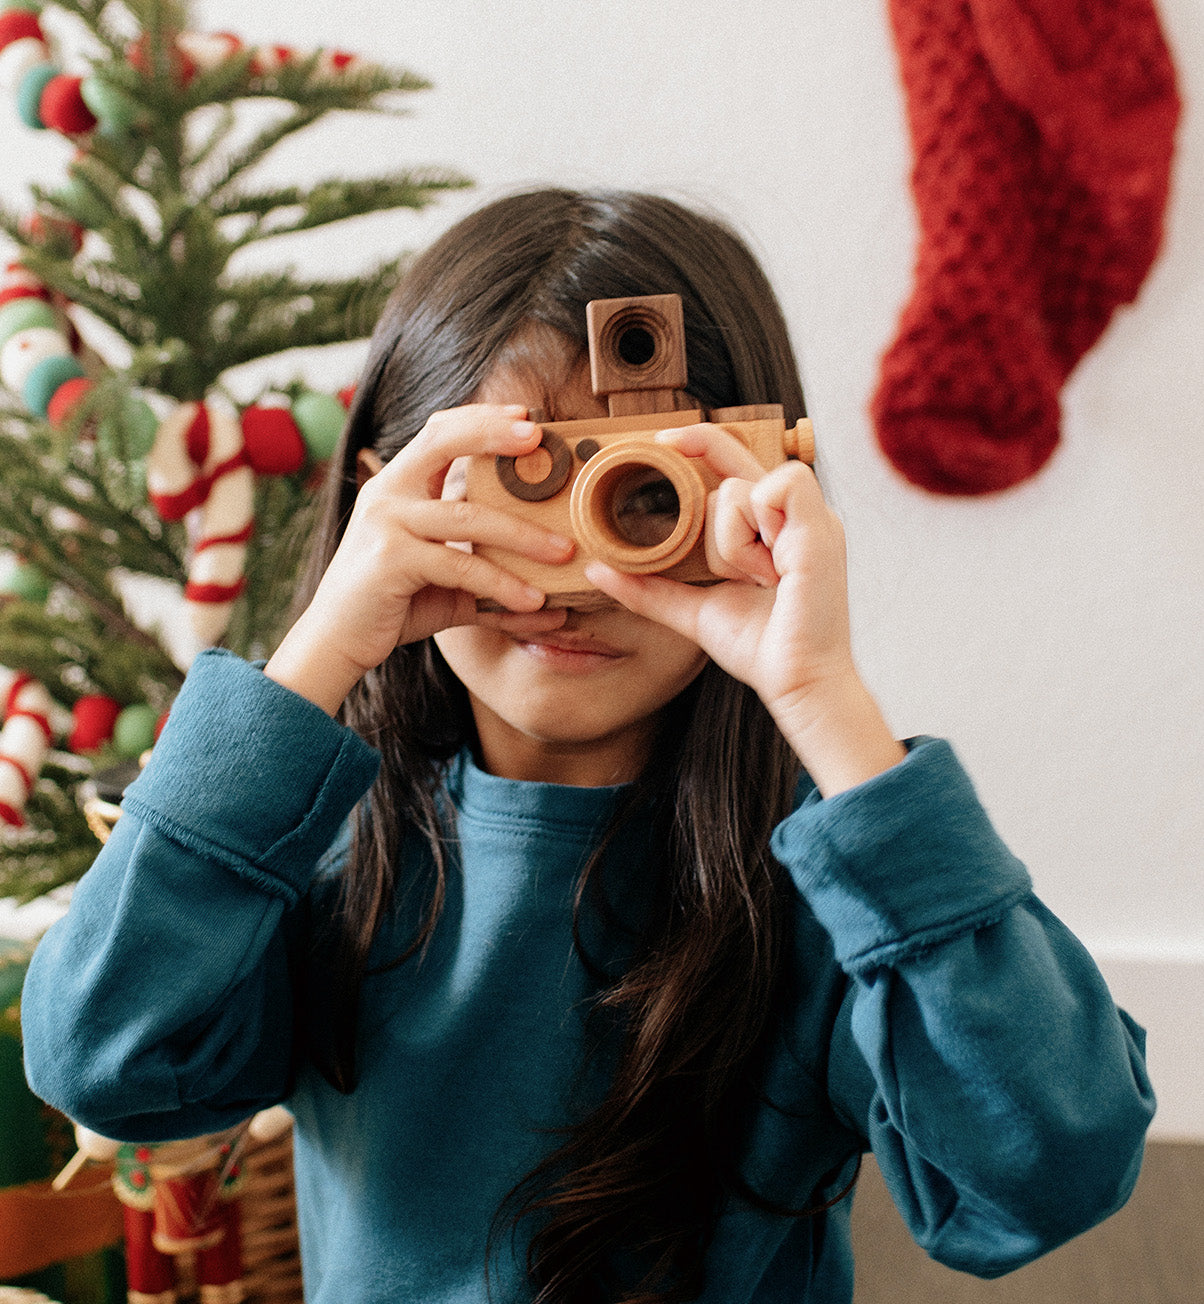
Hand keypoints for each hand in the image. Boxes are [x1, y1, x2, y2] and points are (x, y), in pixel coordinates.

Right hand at [266, 405, 571, 713]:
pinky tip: (534, 601)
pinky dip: (502, 585)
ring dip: (524, 535)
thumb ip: (486, 565)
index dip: (481, 418)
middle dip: (495, 436)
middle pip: (445, 443)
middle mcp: (387, 493)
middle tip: (542, 442)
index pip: (438, 431)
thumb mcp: (443, 576)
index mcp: (398, 484)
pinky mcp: (391, 561)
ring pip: (469, 516)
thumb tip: (550, 583)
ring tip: (564, 552)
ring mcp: (386, 523)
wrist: (336, 641)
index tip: (526, 418)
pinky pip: (461, 567)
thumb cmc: (393, 602)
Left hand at [586, 425, 904, 793]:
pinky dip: (756, 534)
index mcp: (772, 524)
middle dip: (711, 516)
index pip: (734, 460)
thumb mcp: (693, 611)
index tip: (661, 441)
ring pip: (740, 486)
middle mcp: (794, 512)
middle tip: (734, 567)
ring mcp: (811, 516)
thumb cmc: (760, 647)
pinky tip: (771, 569)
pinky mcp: (821, 525)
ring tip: (756, 578)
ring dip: (731, 541)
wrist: (796, 681)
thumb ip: (650, 589)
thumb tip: (596, 568)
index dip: (699, 441)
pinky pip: (770, 491)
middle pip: (731, 466)